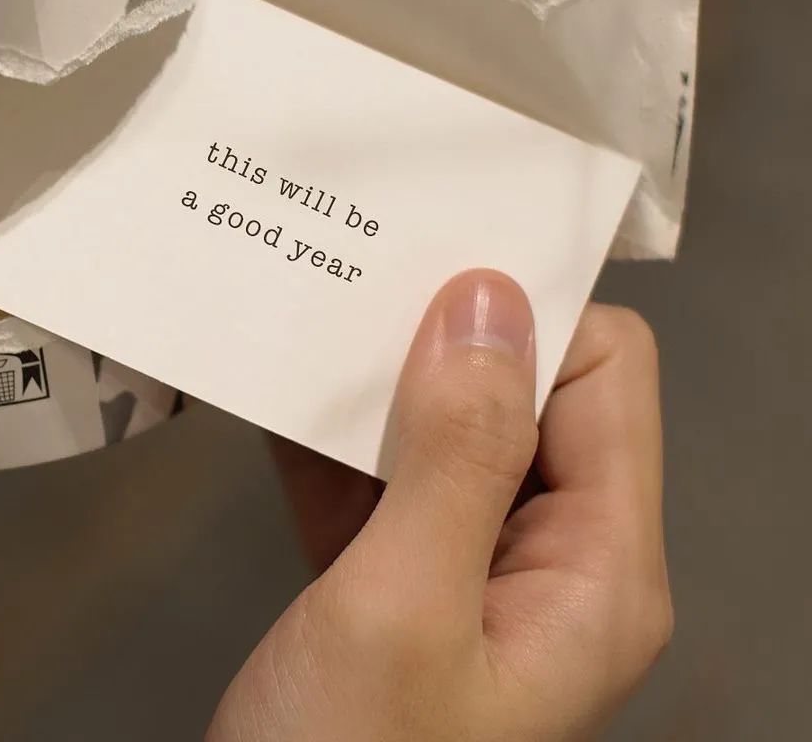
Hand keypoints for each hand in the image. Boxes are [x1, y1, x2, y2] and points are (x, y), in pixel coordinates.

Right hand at [209, 271, 670, 740]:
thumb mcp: (399, 609)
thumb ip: (456, 454)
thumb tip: (488, 298)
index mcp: (598, 568)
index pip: (603, 375)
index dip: (527, 316)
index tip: (425, 276)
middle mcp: (555, 559)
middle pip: (529, 393)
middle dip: (444, 341)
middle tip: (356, 286)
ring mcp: (477, 570)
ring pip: (449, 428)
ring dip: (381, 385)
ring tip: (312, 331)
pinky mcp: (405, 578)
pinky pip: (386, 475)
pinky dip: (339, 437)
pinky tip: (283, 401)